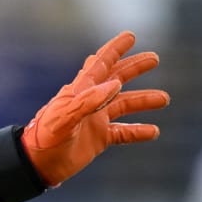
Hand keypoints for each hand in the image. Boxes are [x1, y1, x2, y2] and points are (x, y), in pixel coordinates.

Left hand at [22, 31, 168, 186]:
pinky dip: (138, 131)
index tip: (131, 36)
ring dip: (143, 100)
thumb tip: (116, 84)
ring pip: (124, 104)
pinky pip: (123, 132)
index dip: (115, 49)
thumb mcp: (64, 118)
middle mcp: (90, 102)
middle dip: (134, 67)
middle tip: (155, 58)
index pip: (100, 64)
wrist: (37, 165)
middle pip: (116, 78)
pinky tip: (154, 131)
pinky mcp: (99, 138)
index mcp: (80, 91)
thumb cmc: (46, 138)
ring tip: (164, 98)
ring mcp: (95, 119)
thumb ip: (88, 101)